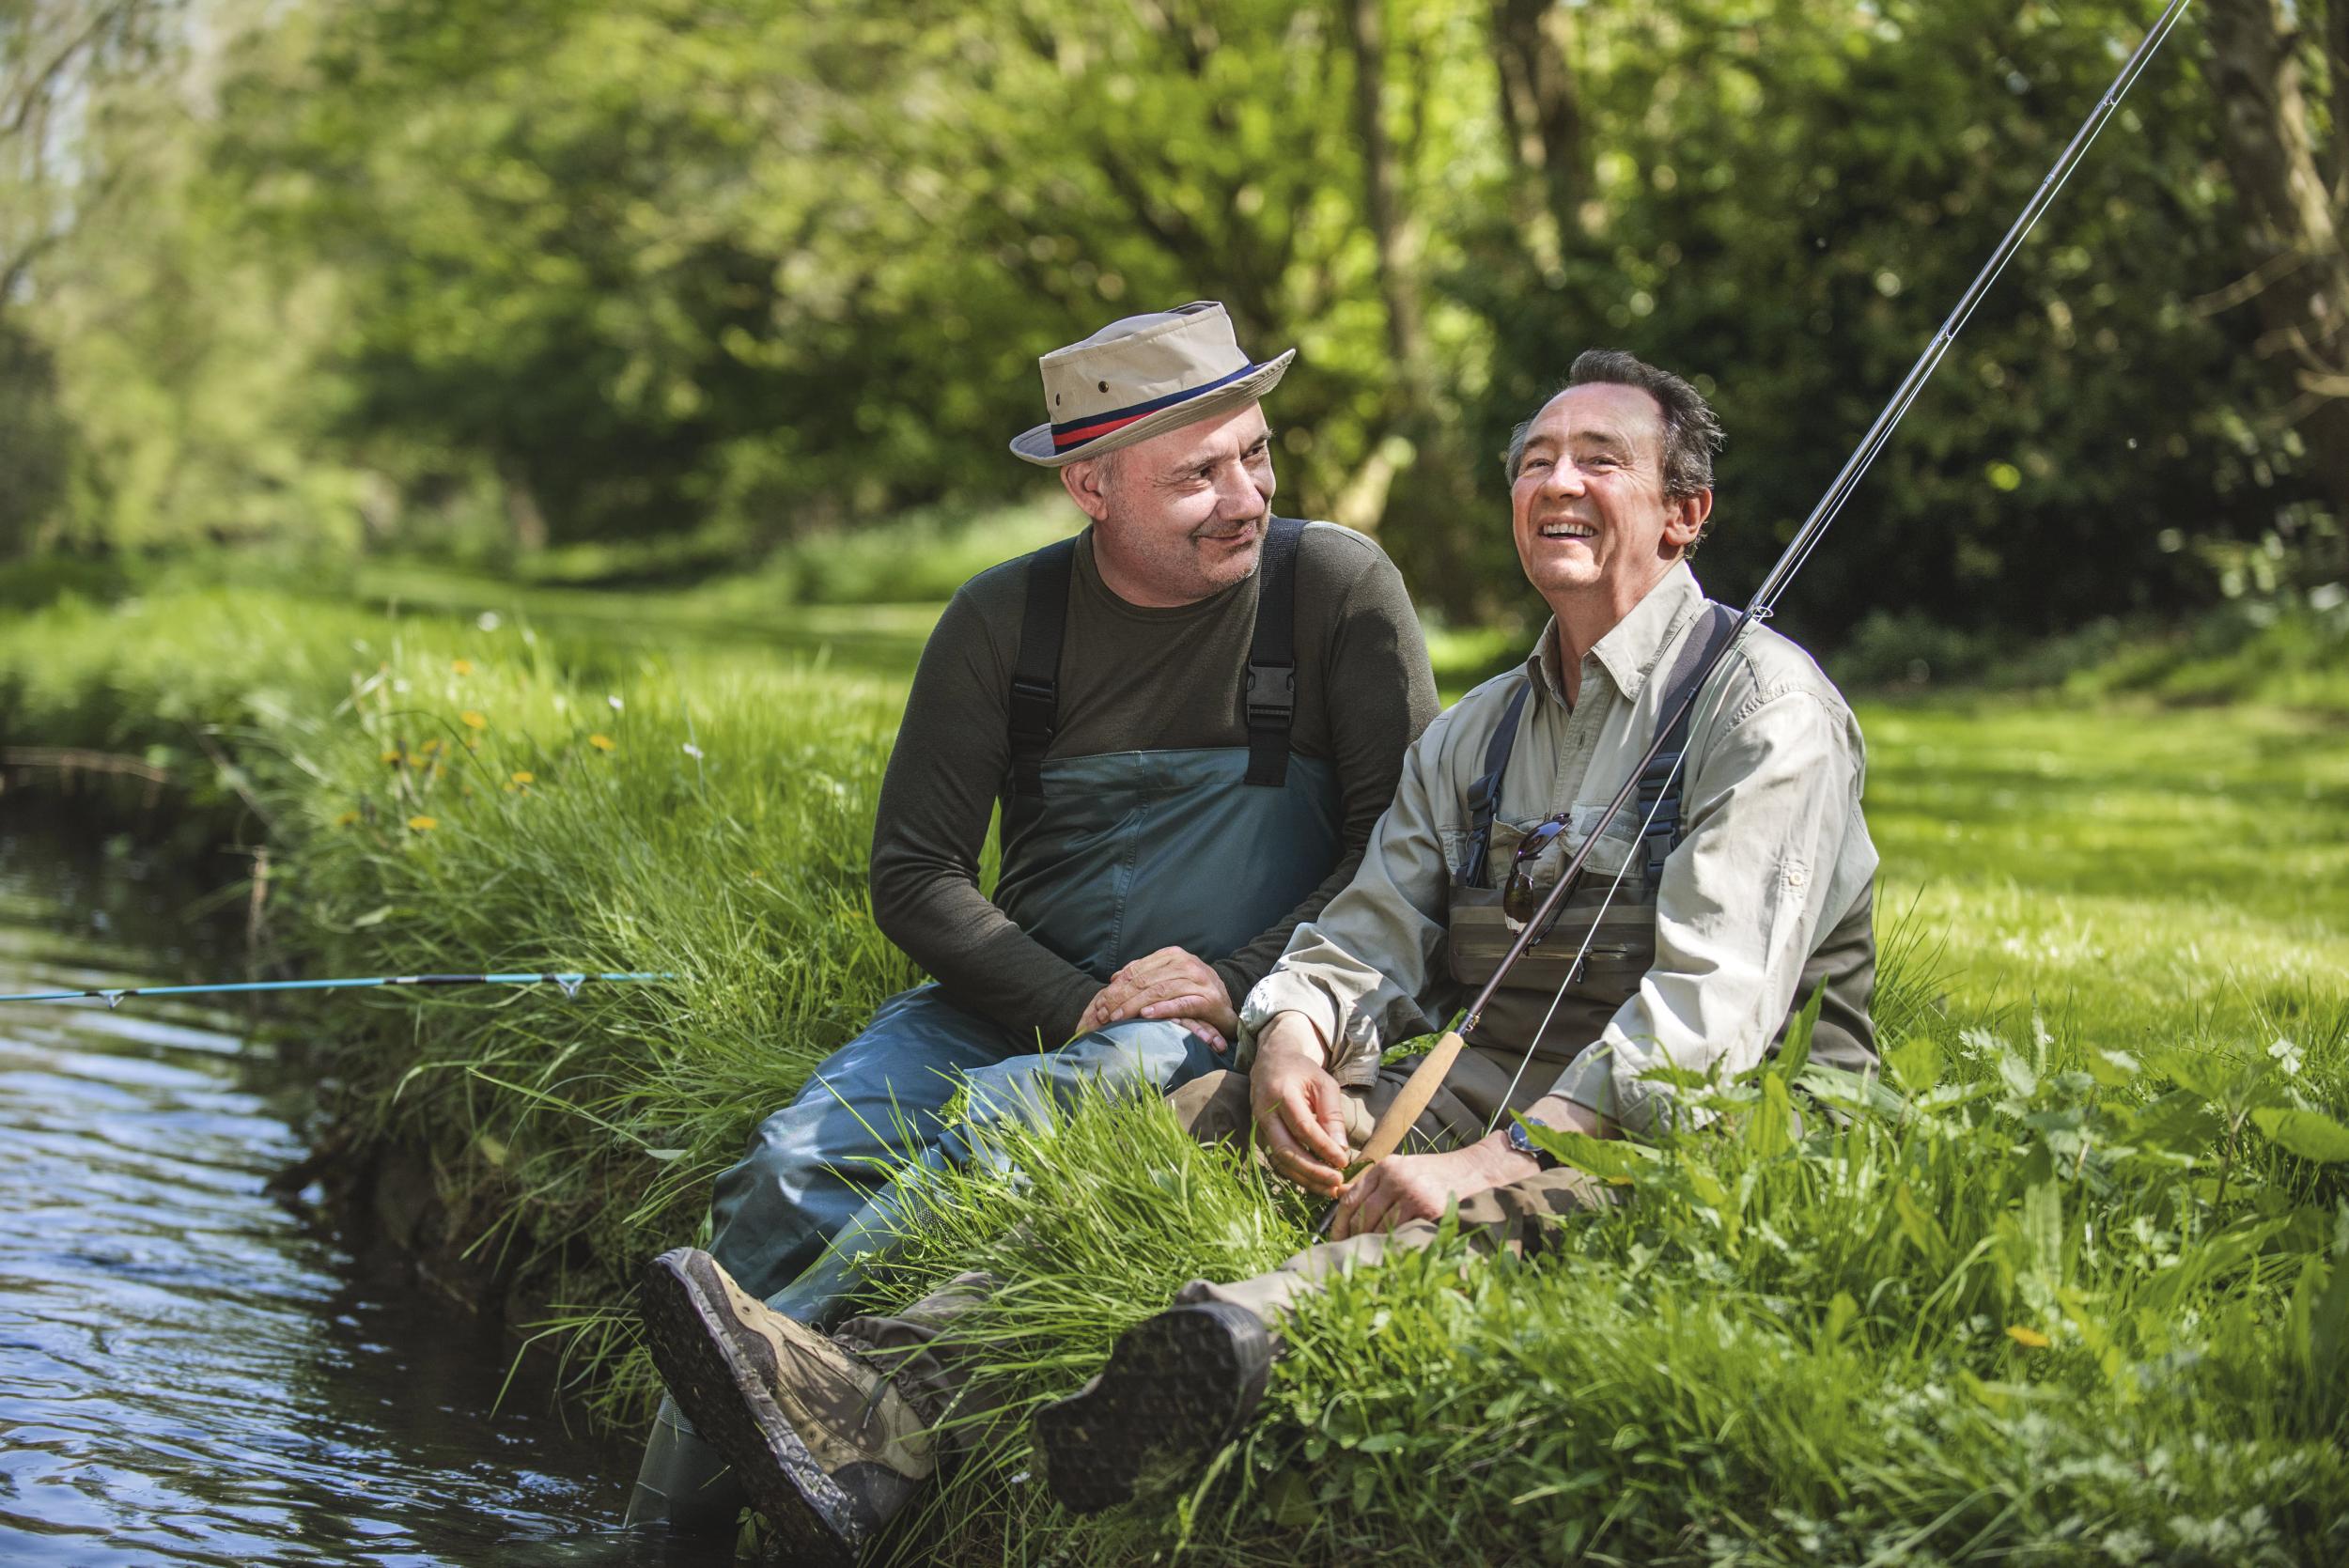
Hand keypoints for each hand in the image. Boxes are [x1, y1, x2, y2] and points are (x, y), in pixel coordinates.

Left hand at [1077, 947, 1235, 1051]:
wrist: (1227, 1003)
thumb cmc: (1193, 991)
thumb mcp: (1168, 977)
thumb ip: (1144, 974)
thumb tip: (1115, 978)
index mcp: (1172, 955)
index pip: (1137, 970)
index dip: (1115, 987)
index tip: (1099, 1003)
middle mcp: (1185, 964)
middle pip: (1145, 980)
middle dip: (1119, 998)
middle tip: (1102, 1014)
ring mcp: (1197, 980)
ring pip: (1159, 992)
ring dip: (1134, 1005)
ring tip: (1117, 1017)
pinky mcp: (1207, 999)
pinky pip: (1181, 1003)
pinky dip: (1162, 1009)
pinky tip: (1145, 1015)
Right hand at [1250, 1015, 1351, 1195]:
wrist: (1271, 1063)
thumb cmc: (1302, 1072)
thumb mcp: (1324, 1083)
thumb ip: (1332, 1114)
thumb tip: (1341, 1148)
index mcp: (1281, 1094)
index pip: (1303, 1127)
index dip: (1323, 1147)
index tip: (1344, 1162)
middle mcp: (1264, 1113)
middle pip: (1286, 1150)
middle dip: (1313, 1170)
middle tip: (1337, 1182)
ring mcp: (1259, 1128)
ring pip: (1280, 1161)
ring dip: (1305, 1179)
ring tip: (1330, 1189)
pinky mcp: (1261, 1138)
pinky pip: (1278, 1162)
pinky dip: (1297, 1175)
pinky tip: (1316, 1183)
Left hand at [1327, 1134, 1538, 1241]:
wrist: (1472, 1170)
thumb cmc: (1433, 1173)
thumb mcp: (1401, 1168)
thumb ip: (1374, 1184)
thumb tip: (1343, 1207)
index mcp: (1386, 1167)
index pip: (1351, 1199)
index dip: (1339, 1224)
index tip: (1335, 1240)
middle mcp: (1396, 1179)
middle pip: (1363, 1216)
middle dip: (1354, 1238)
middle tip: (1350, 1254)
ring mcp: (1413, 1195)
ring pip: (1381, 1228)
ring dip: (1374, 1245)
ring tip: (1369, 1257)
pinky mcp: (1429, 1211)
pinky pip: (1403, 1234)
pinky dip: (1395, 1246)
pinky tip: (1392, 1254)